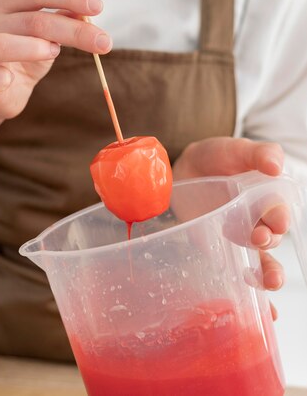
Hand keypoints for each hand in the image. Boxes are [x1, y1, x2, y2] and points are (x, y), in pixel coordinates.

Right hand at [0, 0, 111, 119]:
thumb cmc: (24, 57)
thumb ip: (63, 20)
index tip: (98, 7)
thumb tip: (88, 11)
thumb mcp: (48, 36)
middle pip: (31, 19)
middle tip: (104, 42)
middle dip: (72, 30)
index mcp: (5, 3)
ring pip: (0, 44)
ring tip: (55, 53)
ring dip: (33, 48)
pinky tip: (10, 79)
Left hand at [173, 137, 288, 316]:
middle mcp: (259, 221)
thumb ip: (258, 153)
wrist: (184, 169)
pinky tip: (264, 314)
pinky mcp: (222, 252)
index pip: (280, 210)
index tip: (274, 221)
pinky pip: (240, 276)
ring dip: (270, 275)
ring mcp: (240, 239)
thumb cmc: (216, 158)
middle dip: (271, 243)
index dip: (279, 218)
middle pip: (273, 238)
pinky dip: (254, 298)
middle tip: (259, 238)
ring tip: (271, 283)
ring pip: (263, 263)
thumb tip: (276, 166)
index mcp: (268, 197)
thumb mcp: (236, 150)